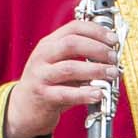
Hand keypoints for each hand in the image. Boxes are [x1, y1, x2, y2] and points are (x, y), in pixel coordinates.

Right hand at [7, 17, 119, 137]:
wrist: (24, 108)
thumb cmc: (50, 85)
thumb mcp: (61, 65)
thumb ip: (82, 58)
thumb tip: (113, 57)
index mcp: (49, 44)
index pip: (73, 28)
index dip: (96, 31)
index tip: (114, 40)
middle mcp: (42, 56)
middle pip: (71, 44)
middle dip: (97, 49)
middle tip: (114, 58)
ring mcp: (40, 76)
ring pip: (69, 68)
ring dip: (95, 70)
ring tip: (112, 74)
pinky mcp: (42, 96)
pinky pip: (66, 93)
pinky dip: (85, 93)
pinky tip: (99, 93)